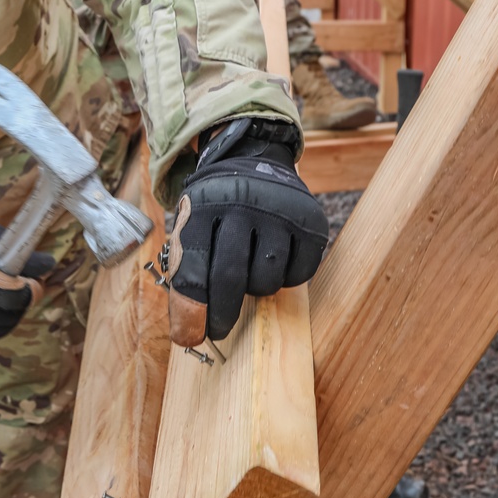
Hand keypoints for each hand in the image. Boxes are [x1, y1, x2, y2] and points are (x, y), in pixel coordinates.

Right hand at [0, 219, 54, 345]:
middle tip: (27, 287)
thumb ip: (16, 251)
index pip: (7, 293)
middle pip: (8, 312)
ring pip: (2, 326)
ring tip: (9, 294)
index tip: (32, 279)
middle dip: (23, 300)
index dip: (27, 288)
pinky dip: (2, 323)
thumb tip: (48, 264)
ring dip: (14, 312)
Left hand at [163, 119, 327, 346]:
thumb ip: (186, 269)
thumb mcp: (191, 223)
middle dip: (221, 314)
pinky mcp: (311, 221)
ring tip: (248, 273)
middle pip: (230, 278)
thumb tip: (187, 327)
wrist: (253, 161)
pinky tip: (274, 263)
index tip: (188, 336)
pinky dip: (285, 280)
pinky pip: (298, 275)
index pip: (192, 268)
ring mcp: (280, 211)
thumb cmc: (216, 207)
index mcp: (202, 205)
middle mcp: (242, 204)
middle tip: (217, 330)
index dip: (189, 310)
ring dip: (254, 291)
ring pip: (265, 280)